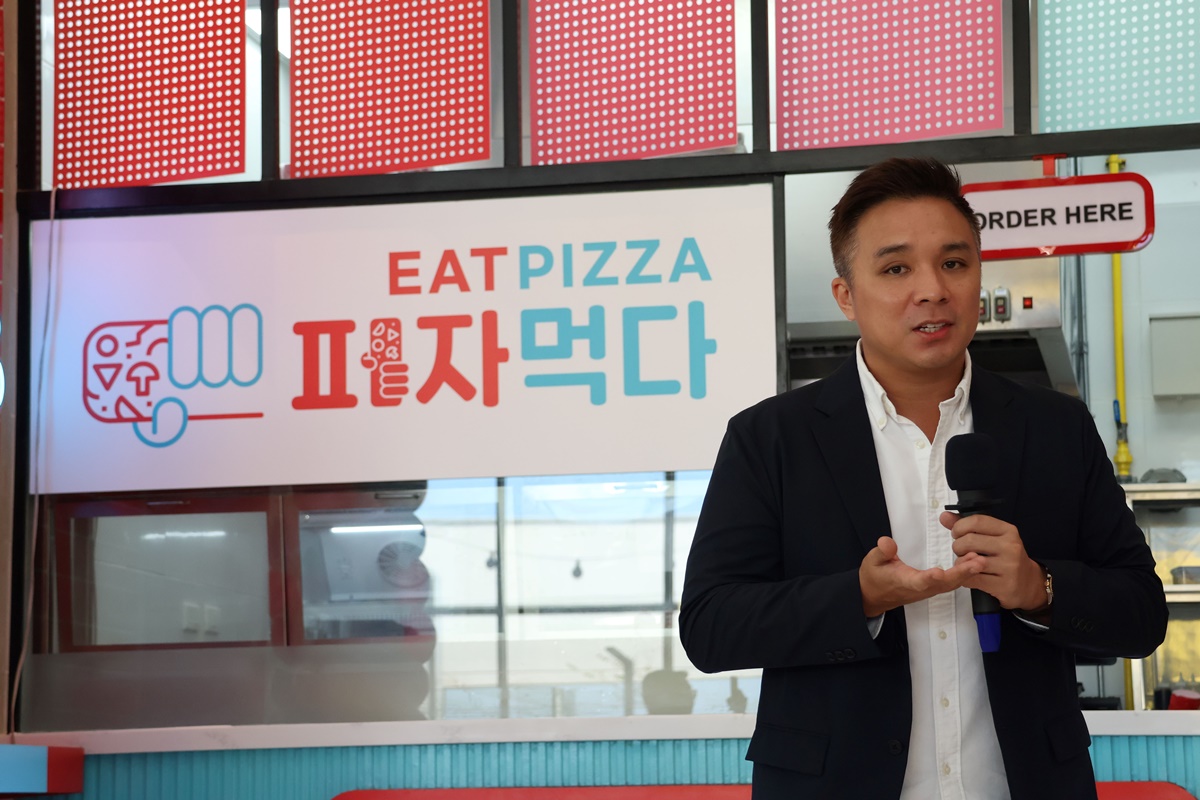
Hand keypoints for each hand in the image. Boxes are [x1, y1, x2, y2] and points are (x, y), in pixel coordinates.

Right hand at [859, 536, 984, 617]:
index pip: (919, 581)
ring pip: (951, 584)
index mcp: (904, 581)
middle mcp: (919, 588)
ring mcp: (928, 589)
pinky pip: (952, 582)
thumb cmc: (875, 578)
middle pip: (944, 583)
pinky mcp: (933, 587)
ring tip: (980, 559)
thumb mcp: (872, 562)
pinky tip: (973, 562)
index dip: (929, 578)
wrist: (874, 596)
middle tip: (978, 561)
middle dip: (962, 573)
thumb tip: (887, 542)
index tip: (939, 572)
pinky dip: (964, 573)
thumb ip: (881, 552)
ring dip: (967, 573)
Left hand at [940, 511, 1046, 610]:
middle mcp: (1010, 546)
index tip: (957, 533)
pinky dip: (964, 578)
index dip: (959, 527)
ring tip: (966, 564)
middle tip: (961, 551)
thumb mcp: (993, 537)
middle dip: (957, 546)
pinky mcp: (1004, 585)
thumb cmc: (1005, 557)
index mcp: (1008, 530)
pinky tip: (970, 576)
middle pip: (969, 541)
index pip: (976, 521)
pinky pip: (971, 579)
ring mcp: (1009, 567)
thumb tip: (944, 517)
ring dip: (959, 563)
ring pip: (968, 561)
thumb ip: (967, 526)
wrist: (1028, 584)